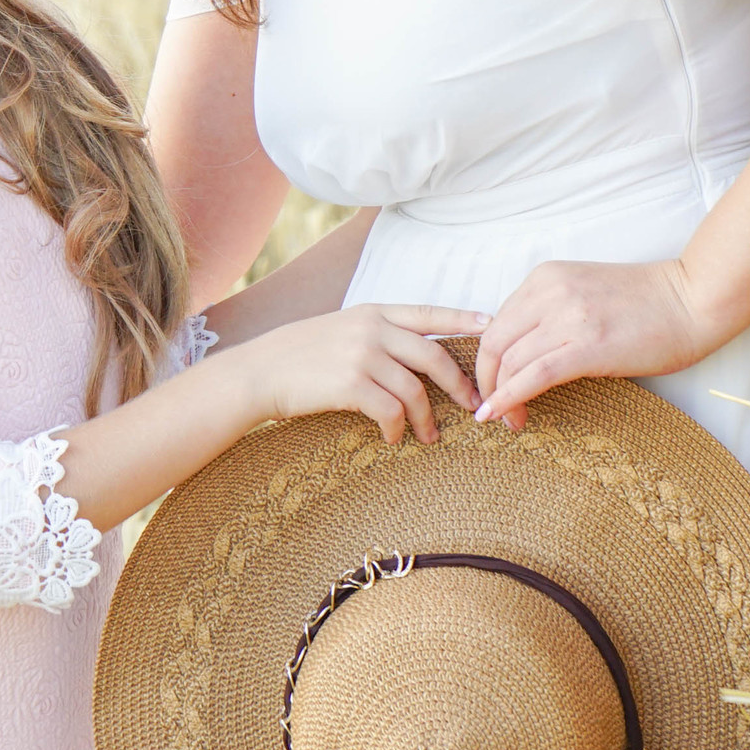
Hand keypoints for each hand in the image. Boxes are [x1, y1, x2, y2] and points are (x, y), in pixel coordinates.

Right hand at [230, 304, 487, 445]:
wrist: (259, 371)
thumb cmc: (299, 355)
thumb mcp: (341, 329)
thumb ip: (376, 333)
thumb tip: (415, 353)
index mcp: (373, 311)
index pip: (428, 313)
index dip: (462, 319)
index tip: (491, 325)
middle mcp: (371, 328)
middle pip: (434, 355)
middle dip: (459, 384)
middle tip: (473, 405)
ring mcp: (361, 355)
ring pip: (415, 389)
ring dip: (427, 417)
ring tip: (429, 436)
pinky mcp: (350, 384)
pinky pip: (391, 410)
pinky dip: (397, 429)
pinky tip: (392, 438)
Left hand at [474, 260, 715, 429]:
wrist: (694, 300)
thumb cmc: (647, 303)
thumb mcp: (584, 295)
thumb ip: (550, 313)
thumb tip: (521, 355)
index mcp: (546, 278)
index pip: (496, 323)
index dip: (488, 360)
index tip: (492, 386)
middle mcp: (550, 292)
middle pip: (493, 343)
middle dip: (485, 381)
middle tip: (492, 409)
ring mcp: (567, 317)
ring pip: (509, 362)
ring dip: (500, 396)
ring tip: (507, 421)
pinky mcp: (586, 346)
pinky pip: (534, 375)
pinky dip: (510, 398)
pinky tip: (501, 416)